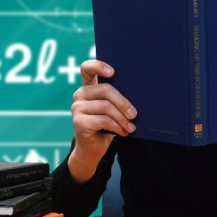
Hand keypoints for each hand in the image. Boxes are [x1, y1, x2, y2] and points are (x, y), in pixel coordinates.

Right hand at [68, 59, 136, 182]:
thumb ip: (118, 99)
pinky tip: (123, 132)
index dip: (99, 66)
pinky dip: (117, 127)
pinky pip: (104, 120)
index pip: (87, 68)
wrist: (94, 150)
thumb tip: (140, 92)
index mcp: (89, 87)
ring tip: (130, 127)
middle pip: (105, 89)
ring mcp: (77, 108)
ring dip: (122, 118)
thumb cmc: (107, 126)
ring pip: (106, 106)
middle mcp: (80, 95)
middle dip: (124, 103)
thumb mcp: (114, 109)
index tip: (113, 72)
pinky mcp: (78, 122)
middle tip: (134, 114)